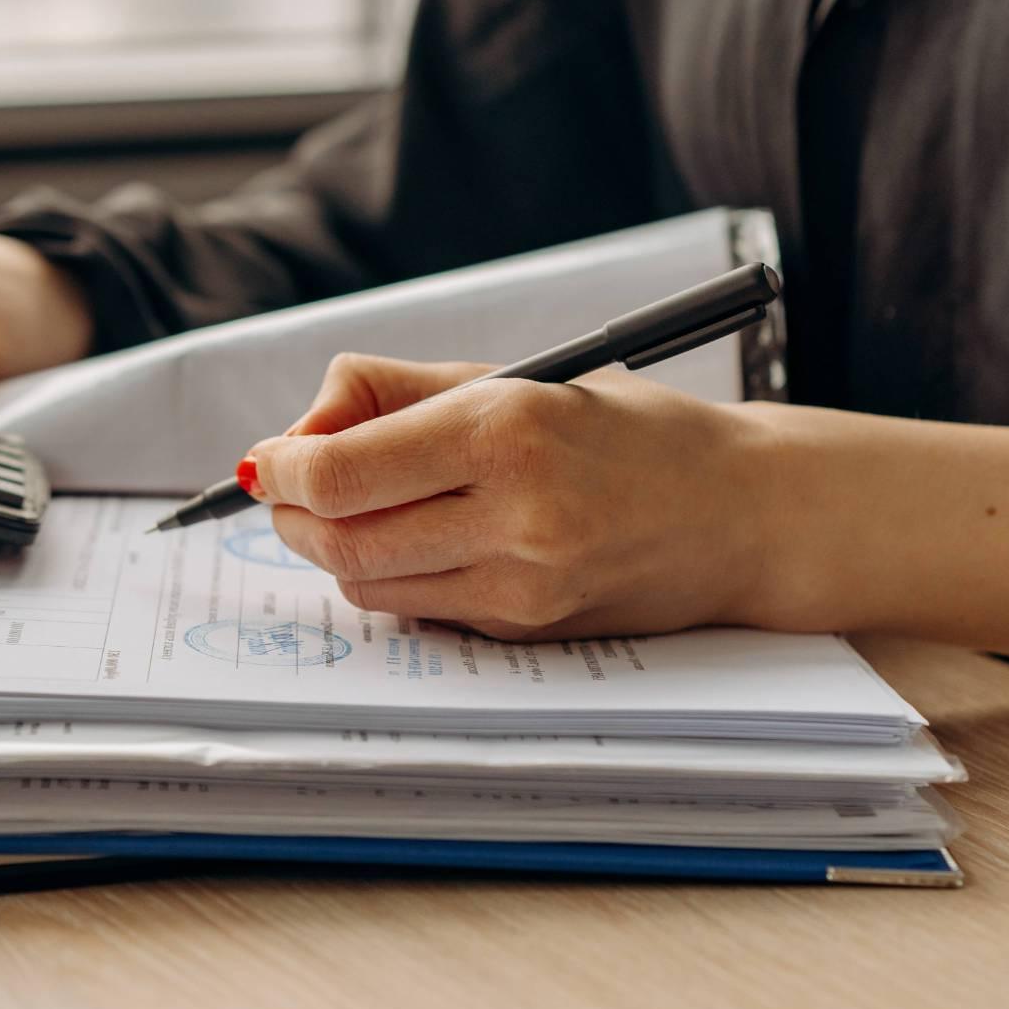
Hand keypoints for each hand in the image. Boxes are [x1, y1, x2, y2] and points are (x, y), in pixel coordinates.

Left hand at [245, 354, 778, 640]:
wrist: (739, 512)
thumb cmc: (623, 430)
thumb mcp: (514, 378)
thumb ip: (394, 393)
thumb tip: (298, 431)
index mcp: (507, 432)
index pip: (344, 472)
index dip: (284, 469)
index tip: (270, 459)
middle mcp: (516, 516)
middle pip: (341, 539)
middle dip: (295, 514)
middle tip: (290, 487)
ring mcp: (524, 586)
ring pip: (370, 584)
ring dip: (334, 548)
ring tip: (347, 510)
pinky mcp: (528, 630)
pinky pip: (420, 608)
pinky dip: (391, 575)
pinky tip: (415, 539)